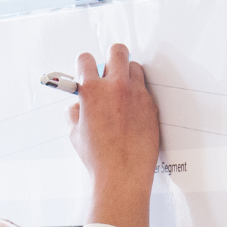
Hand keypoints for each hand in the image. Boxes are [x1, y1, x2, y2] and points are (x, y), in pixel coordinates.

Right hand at [67, 43, 159, 226]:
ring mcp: (137, 95)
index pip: (86, 59)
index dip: (85, 66)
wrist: (123, 175)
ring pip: (135, 67)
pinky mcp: (151, 105)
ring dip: (127, 75)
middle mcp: (116, 87)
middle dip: (112, 57)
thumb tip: (77, 106)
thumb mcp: (76, 134)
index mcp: (92, 91)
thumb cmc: (99, 159)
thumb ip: (75, 113)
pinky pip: (145, 89)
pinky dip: (138, 95)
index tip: (87, 72)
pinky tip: (133, 111)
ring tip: (122, 92)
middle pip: (117, 51)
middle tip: (109, 70)